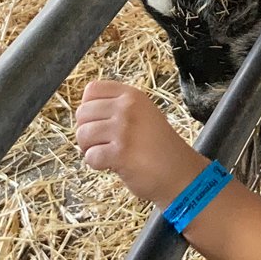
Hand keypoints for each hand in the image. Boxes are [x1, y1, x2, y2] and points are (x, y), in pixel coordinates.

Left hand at [76, 81, 205, 205]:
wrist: (178, 170)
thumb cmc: (157, 145)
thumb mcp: (143, 114)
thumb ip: (117, 108)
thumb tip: (83, 113)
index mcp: (133, 95)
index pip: (92, 89)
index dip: (89, 108)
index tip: (101, 121)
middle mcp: (128, 107)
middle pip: (82, 113)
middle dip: (87, 131)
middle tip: (104, 142)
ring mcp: (124, 128)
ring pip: (82, 134)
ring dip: (90, 149)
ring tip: (109, 153)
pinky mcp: (120, 152)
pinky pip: (90, 156)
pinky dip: (97, 164)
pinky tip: (114, 164)